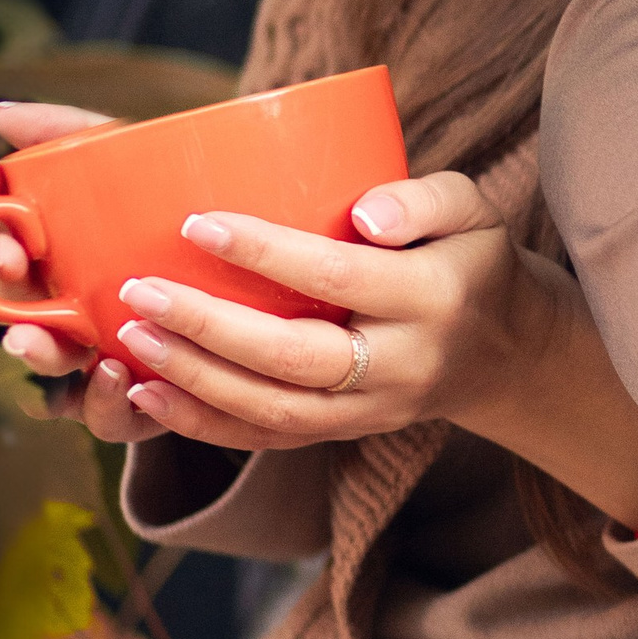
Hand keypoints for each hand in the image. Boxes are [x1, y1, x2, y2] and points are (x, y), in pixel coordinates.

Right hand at [0, 104, 165, 444]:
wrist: (277, 279)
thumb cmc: (192, 213)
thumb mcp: (145, 165)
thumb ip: (81, 135)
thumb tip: (1, 113)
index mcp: (56, 252)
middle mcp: (67, 308)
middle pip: (9, 299)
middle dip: (0, 277)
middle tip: (12, 254)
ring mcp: (100, 355)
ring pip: (51, 364)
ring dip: (39, 350)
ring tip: (41, 336)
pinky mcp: (144, 399)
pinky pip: (109, 414)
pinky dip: (103, 401)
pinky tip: (116, 376)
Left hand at [106, 171, 528, 451]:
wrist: (506, 351)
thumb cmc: (471, 259)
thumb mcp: (473, 209)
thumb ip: (425, 199)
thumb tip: (364, 213)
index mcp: (432, 298)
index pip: (337, 278)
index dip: (265, 253)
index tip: (197, 223)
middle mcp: (401, 365)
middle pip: (293, 359)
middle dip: (207, 329)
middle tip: (140, 292)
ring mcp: (372, 410)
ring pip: (274, 411)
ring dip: (194, 381)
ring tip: (131, 341)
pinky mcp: (346, 432)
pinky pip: (269, 439)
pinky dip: (202, 423)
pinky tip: (148, 394)